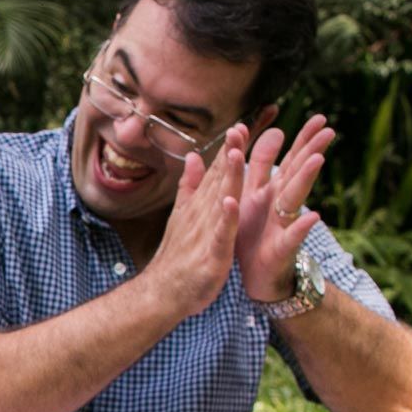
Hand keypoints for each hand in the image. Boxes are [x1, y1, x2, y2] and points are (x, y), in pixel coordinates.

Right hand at [143, 126, 247, 316]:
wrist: (162, 292)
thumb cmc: (176, 257)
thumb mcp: (183, 215)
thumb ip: (191, 185)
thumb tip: (195, 155)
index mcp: (201, 204)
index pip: (219, 168)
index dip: (233, 144)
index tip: (249, 119)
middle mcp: (203, 213)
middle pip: (220, 177)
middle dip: (233, 150)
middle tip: (245, 125)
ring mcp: (206, 232)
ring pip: (220, 199)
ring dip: (228, 176)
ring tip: (236, 151)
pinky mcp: (211, 254)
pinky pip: (220, 234)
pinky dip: (225, 218)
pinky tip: (230, 202)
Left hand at [238, 114, 333, 301]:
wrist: (257, 276)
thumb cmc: (256, 233)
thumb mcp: (255, 194)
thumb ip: (262, 165)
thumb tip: (274, 130)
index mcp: (273, 190)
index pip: (292, 159)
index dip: (303, 139)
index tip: (320, 117)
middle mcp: (282, 204)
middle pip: (299, 173)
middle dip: (311, 151)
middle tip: (327, 130)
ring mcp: (283, 224)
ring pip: (295, 198)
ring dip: (306, 179)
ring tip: (317, 160)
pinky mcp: (280, 248)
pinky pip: (291, 237)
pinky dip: (301, 227)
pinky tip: (313, 216)